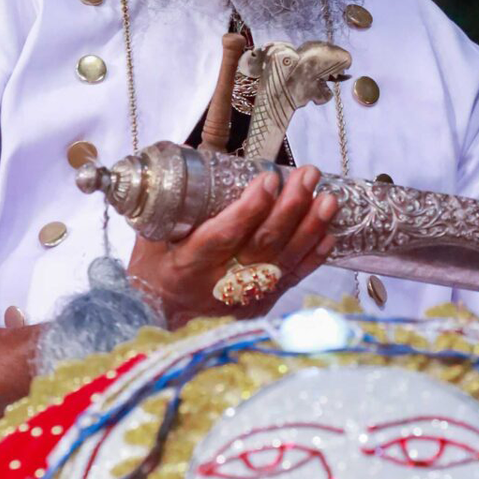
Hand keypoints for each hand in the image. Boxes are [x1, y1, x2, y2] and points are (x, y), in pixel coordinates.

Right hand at [127, 164, 337, 325]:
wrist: (162, 324)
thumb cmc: (154, 274)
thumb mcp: (149, 240)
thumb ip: (169, 203)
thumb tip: (186, 154)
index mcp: (188, 266)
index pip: (224, 235)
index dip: (249, 208)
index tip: (269, 179)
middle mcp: (220, 285)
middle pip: (262, 245)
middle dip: (289, 208)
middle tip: (306, 176)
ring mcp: (246, 298)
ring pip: (284, 260)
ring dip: (310, 228)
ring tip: (328, 199)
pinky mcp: (263, 304)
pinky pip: (293, 278)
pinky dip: (314, 256)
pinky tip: (329, 233)